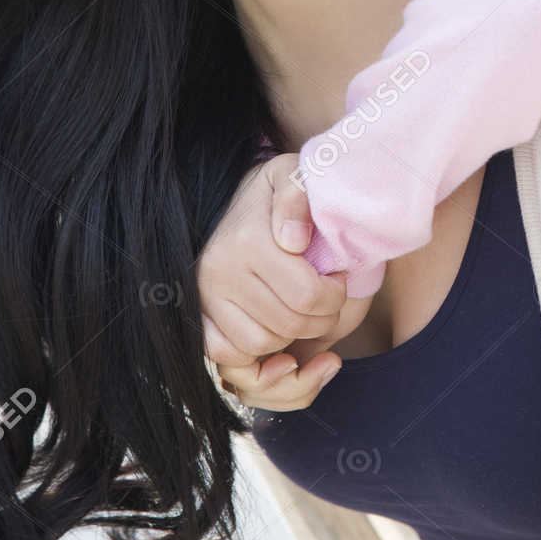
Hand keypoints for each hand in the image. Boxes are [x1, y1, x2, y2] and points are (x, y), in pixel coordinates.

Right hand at [198, 151, 373, 409]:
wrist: (245, 200)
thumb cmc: (281, 193)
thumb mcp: (295, 177)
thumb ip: (298, 199)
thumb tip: (293, 241)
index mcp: (245, 240)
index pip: (306, 295)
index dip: (335, 295)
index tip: (340, 278)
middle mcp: (217, 272)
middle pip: (288, 326)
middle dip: (322, 319)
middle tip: (330, 299)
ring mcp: (204, 299)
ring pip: (260, 346)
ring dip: (294, 339)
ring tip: (308, 315)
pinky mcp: (200, 320)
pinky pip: (230, 360)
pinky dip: (262, 362)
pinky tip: (286, 349)